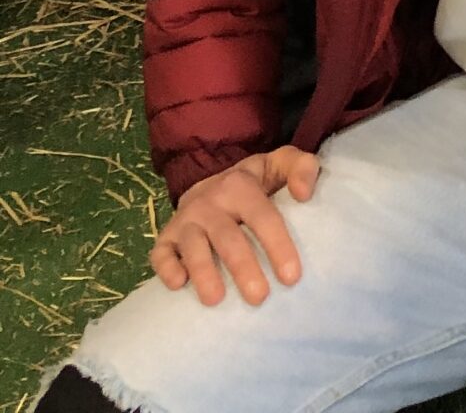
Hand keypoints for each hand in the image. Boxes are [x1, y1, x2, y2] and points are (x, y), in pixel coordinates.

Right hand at [151, 146, 319, 306]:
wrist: (210, 184)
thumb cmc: (255, 183)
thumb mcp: (280, 165)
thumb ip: (304, 168)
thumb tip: (304, 194)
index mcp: (241, 185)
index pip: (262, 216)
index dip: (278, 245)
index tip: (292, 277)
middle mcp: (210, 202)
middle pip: (228, 237)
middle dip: (243, 267)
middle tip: (259, 298)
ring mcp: (185, 221)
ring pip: (193, 247)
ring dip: (204, 273)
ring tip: (216, 301)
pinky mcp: (165, 238)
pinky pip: (161, 254)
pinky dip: (167, 268)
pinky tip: (178, 285)